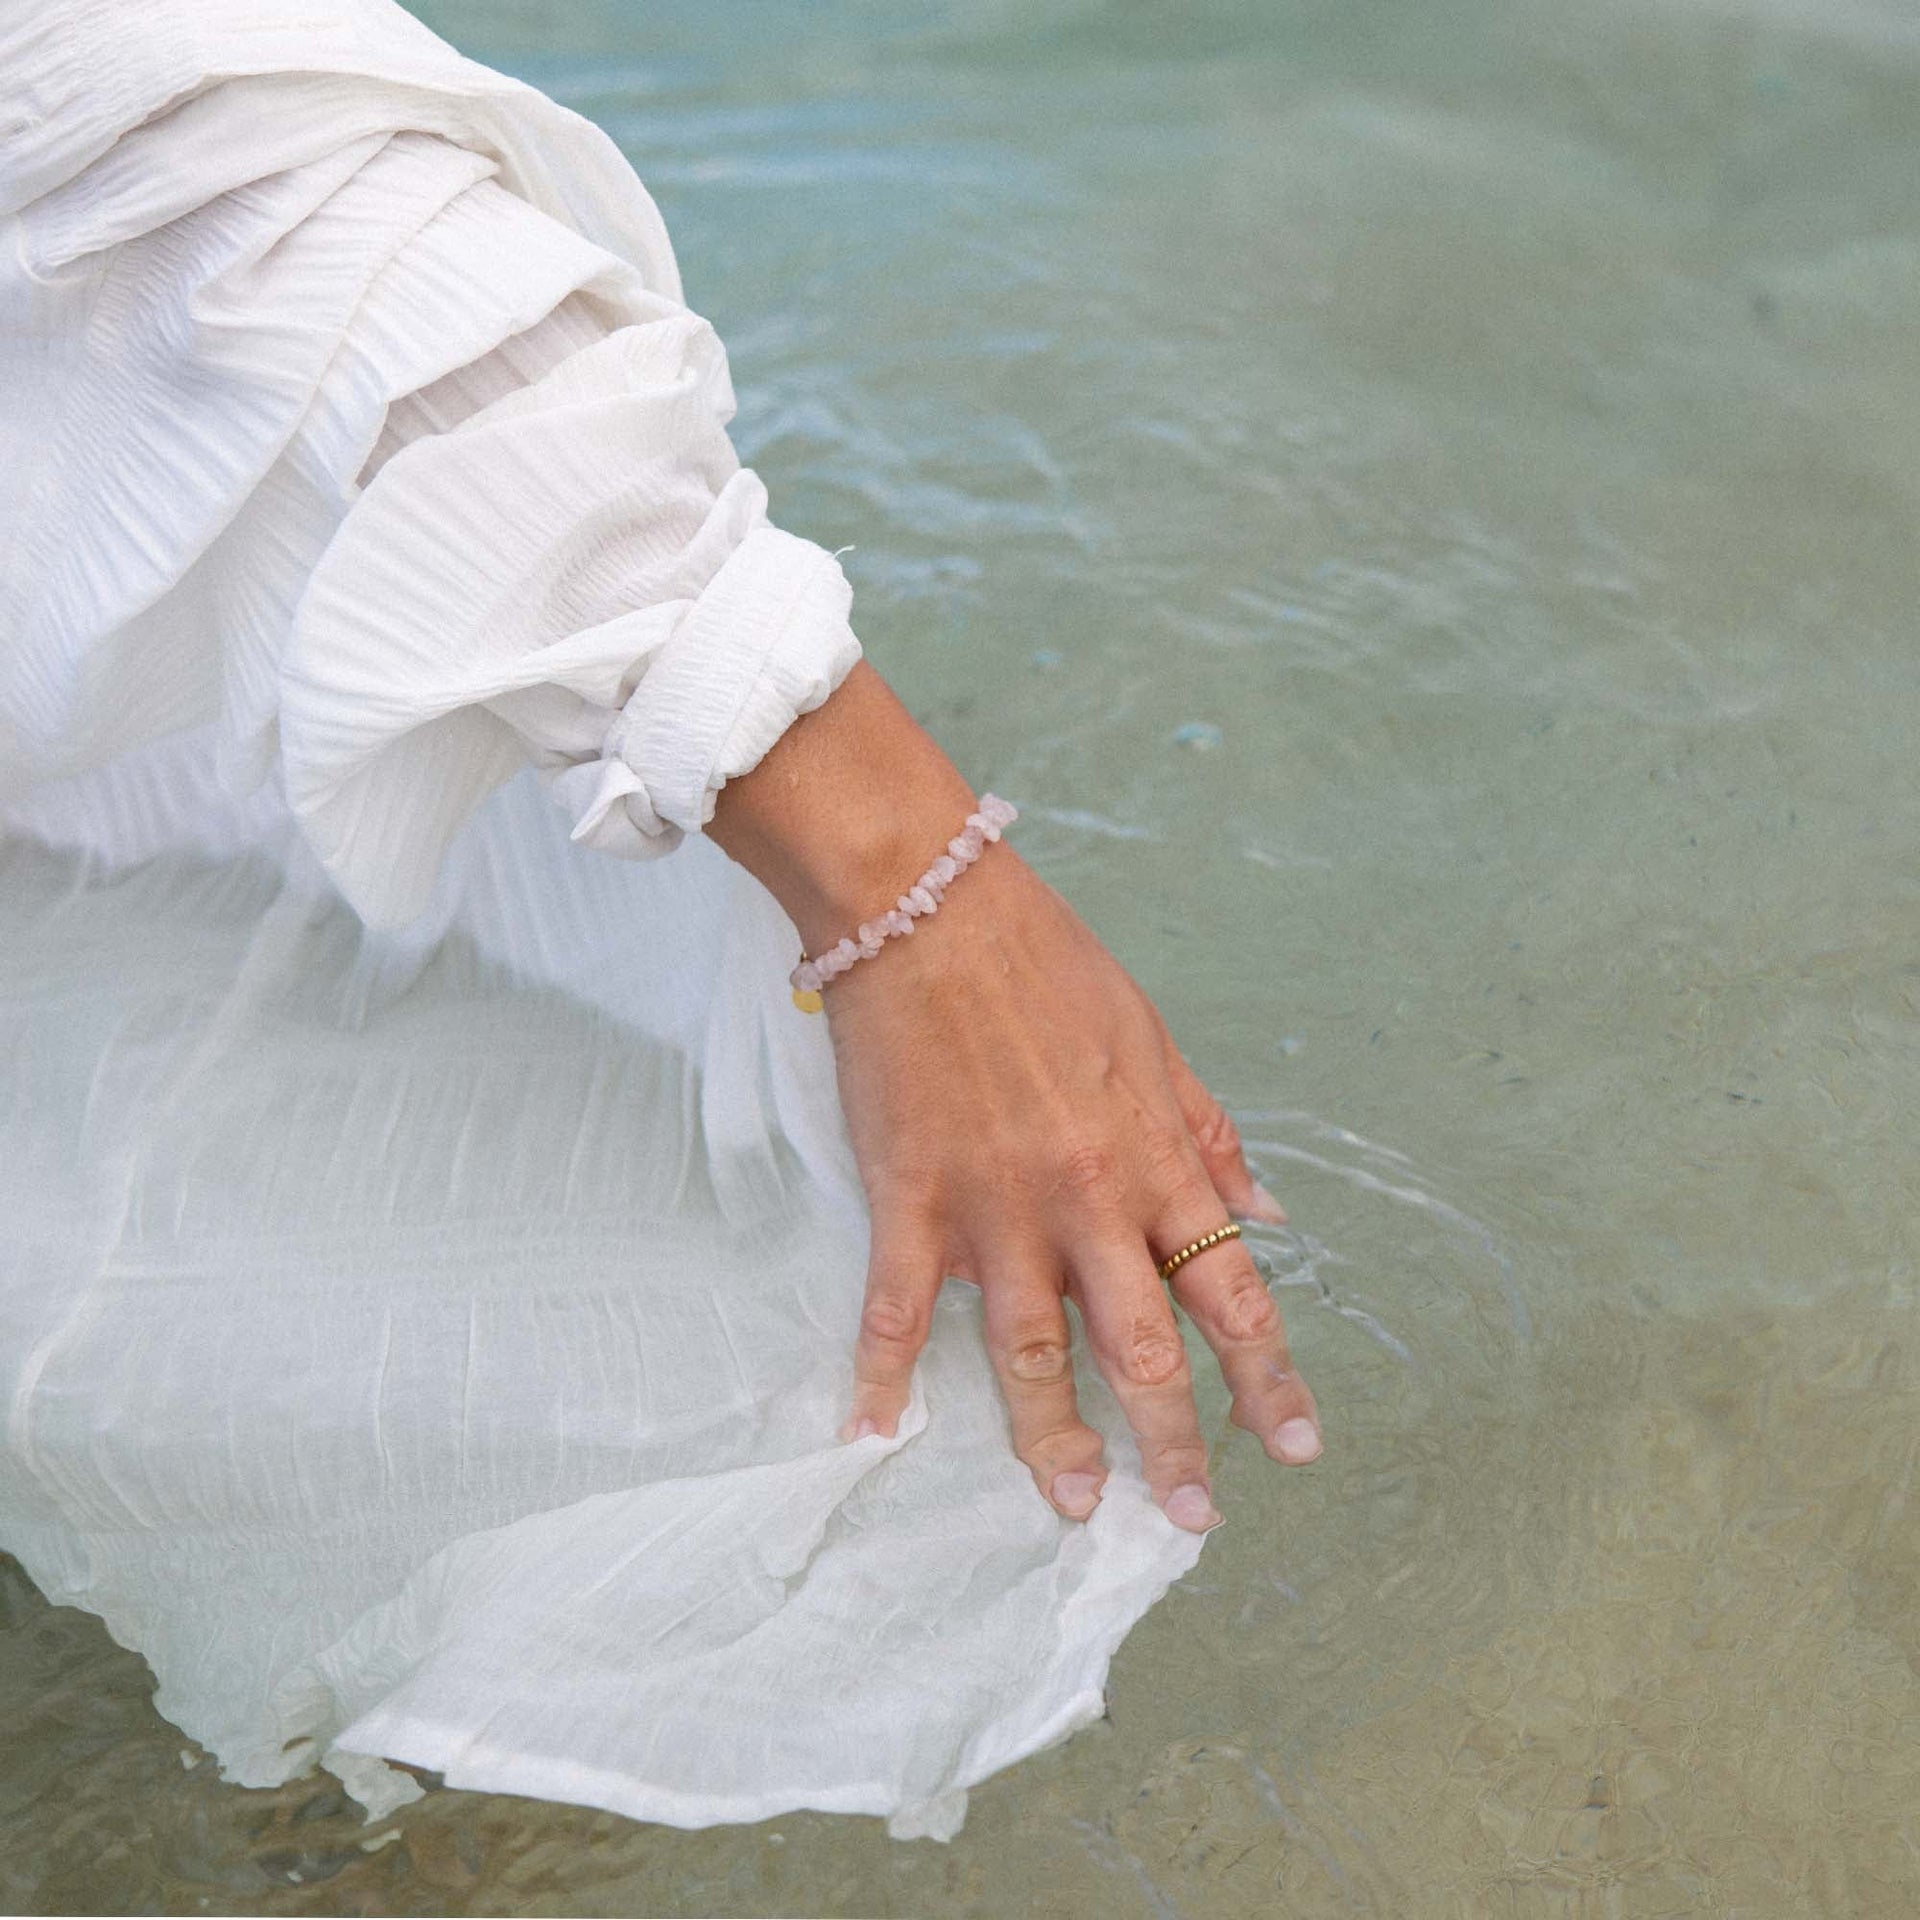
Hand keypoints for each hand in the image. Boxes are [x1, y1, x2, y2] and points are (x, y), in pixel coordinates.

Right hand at [822, 845, 1319, 1529]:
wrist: (930, 908)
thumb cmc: (1047, 964)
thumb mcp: (1156, 1039)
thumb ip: (1211, 1135)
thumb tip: (1268, 1213)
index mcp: (1154, 1159)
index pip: (1230, 1291)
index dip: (1268, 1376)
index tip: (1295, 1446)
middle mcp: (1086, 1201)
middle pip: (1141, 1349)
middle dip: (1175, 1443)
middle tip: (1190, 1520)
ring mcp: (993, 1207)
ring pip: (1028, 1352)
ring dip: (1053, 1439)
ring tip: (1074, 1502)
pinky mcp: (910, 1197)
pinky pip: (893, 1308)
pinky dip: (880, 1374)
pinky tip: (871, 1431)